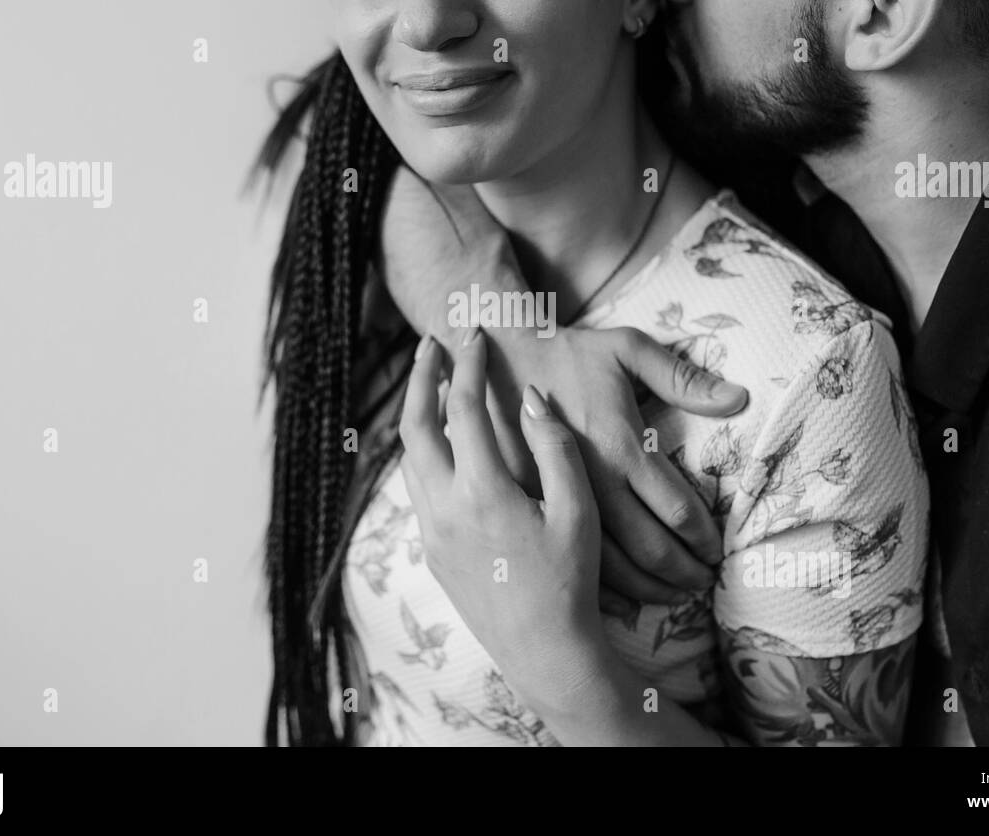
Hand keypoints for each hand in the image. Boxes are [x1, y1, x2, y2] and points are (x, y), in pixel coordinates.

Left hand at [398, 327, 609, 706]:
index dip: (468, 366)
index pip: (463, 410)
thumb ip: (556, 449)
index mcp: (481, 492)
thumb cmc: (570, 583)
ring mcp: (432, 533)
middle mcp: (444, 509)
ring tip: (436, 386)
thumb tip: (534, 401)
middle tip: (432, 342)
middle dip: (421, 378)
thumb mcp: (579, 512)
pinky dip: (425, 453)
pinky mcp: (432, 553)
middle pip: (414, 426)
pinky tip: (444, 446)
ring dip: (419, 416)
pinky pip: (418, 488)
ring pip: (410, 458)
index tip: (475, 335)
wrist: (544, 653)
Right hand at [495, 325, 746, 612]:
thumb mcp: (626, 349)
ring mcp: (557, 501)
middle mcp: (592, 481)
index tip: (717, 551)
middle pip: (650, 548)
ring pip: (612, 566)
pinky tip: (625, 602)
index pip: (677, 509)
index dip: (704, 538)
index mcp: (619, 444)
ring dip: (650, 588)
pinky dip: (605, 591)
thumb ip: (683, 378)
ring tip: (675, 596)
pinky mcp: (531, 508)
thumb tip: (740, 399)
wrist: (494, 359)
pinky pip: (569, 559)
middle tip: (705, 582)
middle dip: (684, 572)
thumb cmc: (567, 352)